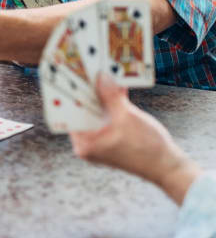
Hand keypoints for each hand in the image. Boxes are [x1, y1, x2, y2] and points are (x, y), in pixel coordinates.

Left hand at [69, 74, 200, 204]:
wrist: (168, 167)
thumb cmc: (148, 148)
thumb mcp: (126, 117)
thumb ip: (111, 96)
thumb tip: (100, 76)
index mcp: (84, 144)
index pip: (70, 114)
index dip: (71, 94)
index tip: (72, 75)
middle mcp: (86, 144)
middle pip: (82, 112)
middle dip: (88, 92)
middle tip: (87, 70)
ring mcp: (98, 142)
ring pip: (95, 113)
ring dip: (101, 96)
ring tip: (100, 74)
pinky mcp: (109, 138)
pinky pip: (106, 117)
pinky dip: (111, 104)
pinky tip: (115, 87)